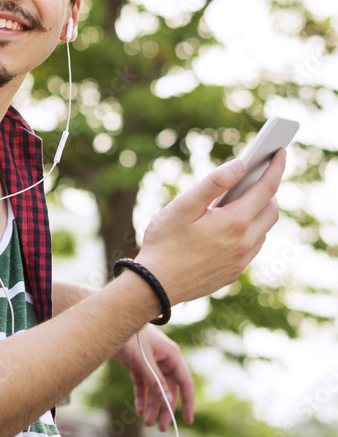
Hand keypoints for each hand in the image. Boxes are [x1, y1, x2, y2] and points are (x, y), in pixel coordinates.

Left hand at [114, 326, 193, 431]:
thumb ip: (155, 380)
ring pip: (156, 389)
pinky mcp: (138, 365)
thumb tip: (167, 400)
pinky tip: (140, 411)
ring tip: (148, 423)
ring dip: (153, 406)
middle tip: (162, 428)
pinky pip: (143, 385)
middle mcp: (164, 361)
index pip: (184, 383)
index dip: (187, 402)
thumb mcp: (142, 360)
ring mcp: (151, 363)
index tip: (187, 420)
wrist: (109, 323)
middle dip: (166, 409)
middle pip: (169, 390)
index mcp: (172, 356)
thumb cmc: (129, 336)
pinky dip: (142, 397)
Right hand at [135, 151, 284, 304]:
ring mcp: (241, 260)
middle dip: (268, 190)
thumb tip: (240, 164)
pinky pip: (252, 247)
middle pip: (271, 210)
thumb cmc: (164, 242)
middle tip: (256, 176)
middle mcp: (245, 242)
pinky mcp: (234, 272)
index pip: (266, 188)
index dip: (275, 167)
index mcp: (234, 222)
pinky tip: (229, 227)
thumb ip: (213, 183)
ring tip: (240, 200)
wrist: (155, 285)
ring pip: (262, 230)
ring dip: (258, 212)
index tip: (280, 151)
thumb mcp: (183, 206)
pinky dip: (249, 231)